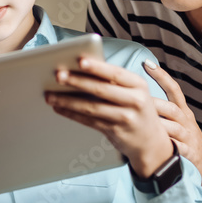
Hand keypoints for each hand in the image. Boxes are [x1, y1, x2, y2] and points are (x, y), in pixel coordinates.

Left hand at [45, 57, 173, 177]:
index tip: (79, 60)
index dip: (97, 67)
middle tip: (58, 75)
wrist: (151, 142)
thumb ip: (114, 81)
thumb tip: (81, 68)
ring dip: (68, 100)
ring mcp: (125, 118)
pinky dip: (72, 114)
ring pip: (91, 107)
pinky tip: (59, 108)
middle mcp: (135, 101)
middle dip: (77, 81)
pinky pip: (89, 121)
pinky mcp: (115, 131)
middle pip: (101, 89)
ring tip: (50, 95)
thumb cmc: (137, 109)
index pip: (115, 73)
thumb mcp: (134, 91)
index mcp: (139, 85)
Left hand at [142, 62, 201, 191]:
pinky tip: (156, 147)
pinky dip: (168, 148)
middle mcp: (187, 121)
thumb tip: (138, 96)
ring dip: (157, 126)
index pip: (174, 89)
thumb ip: (162, 110)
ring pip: (173, 128)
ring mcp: (189, 138)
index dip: (161, 75)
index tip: (146, 63)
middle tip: (132, 101)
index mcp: (183, 112)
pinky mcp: (190, 154)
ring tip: (140, 126)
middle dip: (152, 104)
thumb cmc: (187, 142)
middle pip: (171, 108)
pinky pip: (178, 149)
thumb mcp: (178, 122)